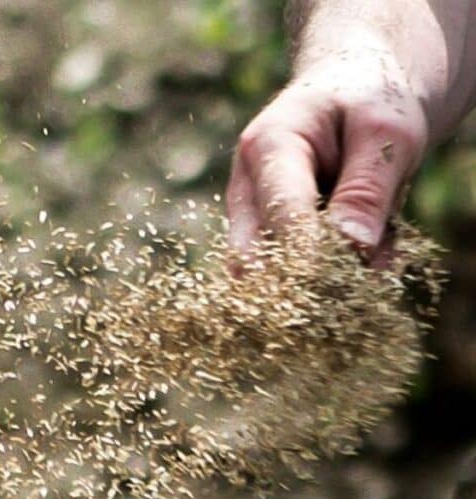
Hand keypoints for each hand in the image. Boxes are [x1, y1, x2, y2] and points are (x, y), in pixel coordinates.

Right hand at [226, 52, 428, 264]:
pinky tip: (371, 244)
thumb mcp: (387, 133)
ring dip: (332, 272)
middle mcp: (245, 184)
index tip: (354, 273)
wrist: (353, 89)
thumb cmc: (369, 101)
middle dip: (315, 272)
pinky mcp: (265, 233)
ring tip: (384, 241)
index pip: (280, 211)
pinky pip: (292, 269)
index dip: (314, 250)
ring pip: (275, 269)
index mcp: (267, 146)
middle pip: (258, 252)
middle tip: (373, 263)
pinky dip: (337, 268)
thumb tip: (351, 246)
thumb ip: (368, 188)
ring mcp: (250, 212)